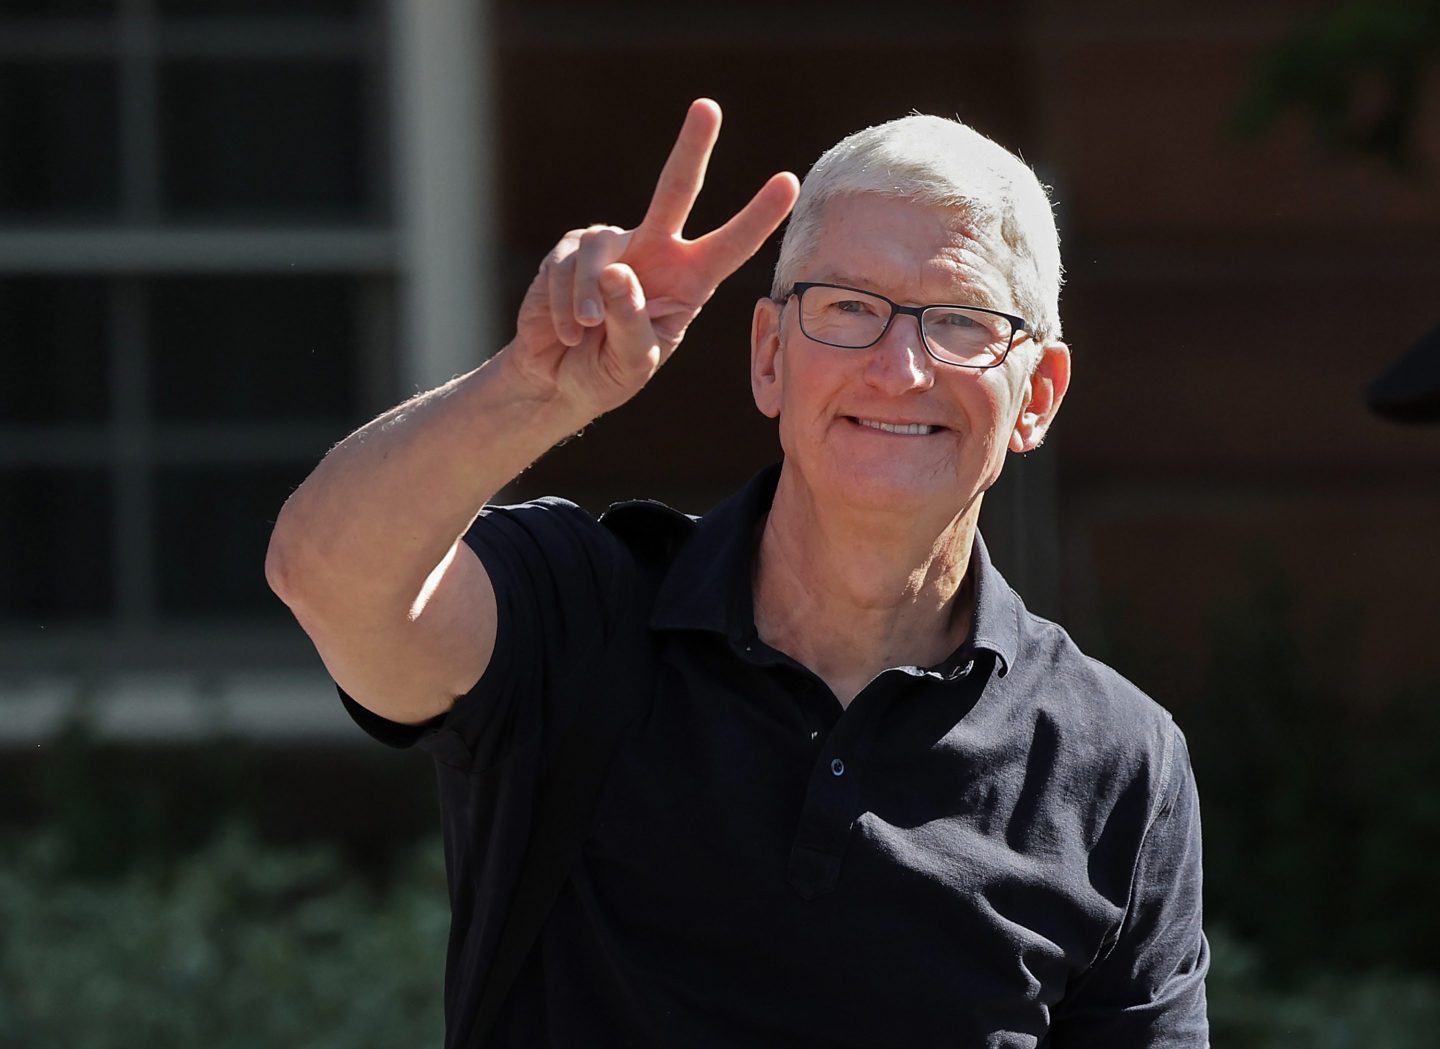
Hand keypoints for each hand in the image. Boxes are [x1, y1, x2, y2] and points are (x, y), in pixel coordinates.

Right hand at [509, 99, 799, 419]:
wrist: (559, 380)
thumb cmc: (609, 372)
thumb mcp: (634, 362)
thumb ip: (632, 323)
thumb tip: (616, 271)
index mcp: (690, 280)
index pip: (730, 245)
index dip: (759, 216)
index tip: (789, 182)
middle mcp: (656, 251)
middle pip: (676, 190)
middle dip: (692, 147)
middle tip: (708, 107)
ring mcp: (613, 245)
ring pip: (603, 255)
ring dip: (591, 301)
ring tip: (584, 331)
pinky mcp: (569, 250)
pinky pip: (567, 268)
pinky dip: (564, 305)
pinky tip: (566, 329)